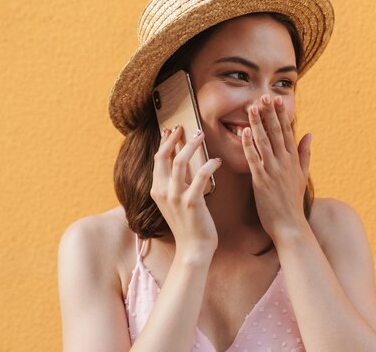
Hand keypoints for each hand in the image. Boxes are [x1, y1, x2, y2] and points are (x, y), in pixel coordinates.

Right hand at [150, 125, 221, 257]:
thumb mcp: (177, 201)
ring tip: (202, 136)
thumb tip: (183, 162)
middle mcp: (162, 191)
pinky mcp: (192, 201)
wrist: (193, 248)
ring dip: (192, 146)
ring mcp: (176, 197)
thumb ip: (177, 183)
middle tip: (185, 127)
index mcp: (157, 190)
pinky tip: (218, 161)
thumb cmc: (189, 224)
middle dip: (174, 139)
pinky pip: (201, 175)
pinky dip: (210, 165)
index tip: (171, 129)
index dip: (164, 143)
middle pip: (164, 156)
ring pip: (180, 162)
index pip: (157, 160)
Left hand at [241, 94, 312, 239]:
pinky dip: (249, 145)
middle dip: (269, 113)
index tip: (277, 99)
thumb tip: (310, 133)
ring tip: (251, 107)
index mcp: (293, 160)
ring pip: (264, 142)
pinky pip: (254, 159)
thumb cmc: (293, 201)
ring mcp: (273, 171)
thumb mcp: (303, 175)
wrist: (290, 225)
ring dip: (257, 124)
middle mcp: (284, 162)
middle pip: (275, 133)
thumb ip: (305, 153)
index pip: (286, 132)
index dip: (281, 114)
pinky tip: (244, 132)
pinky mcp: (261, 181)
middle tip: (263, 96)